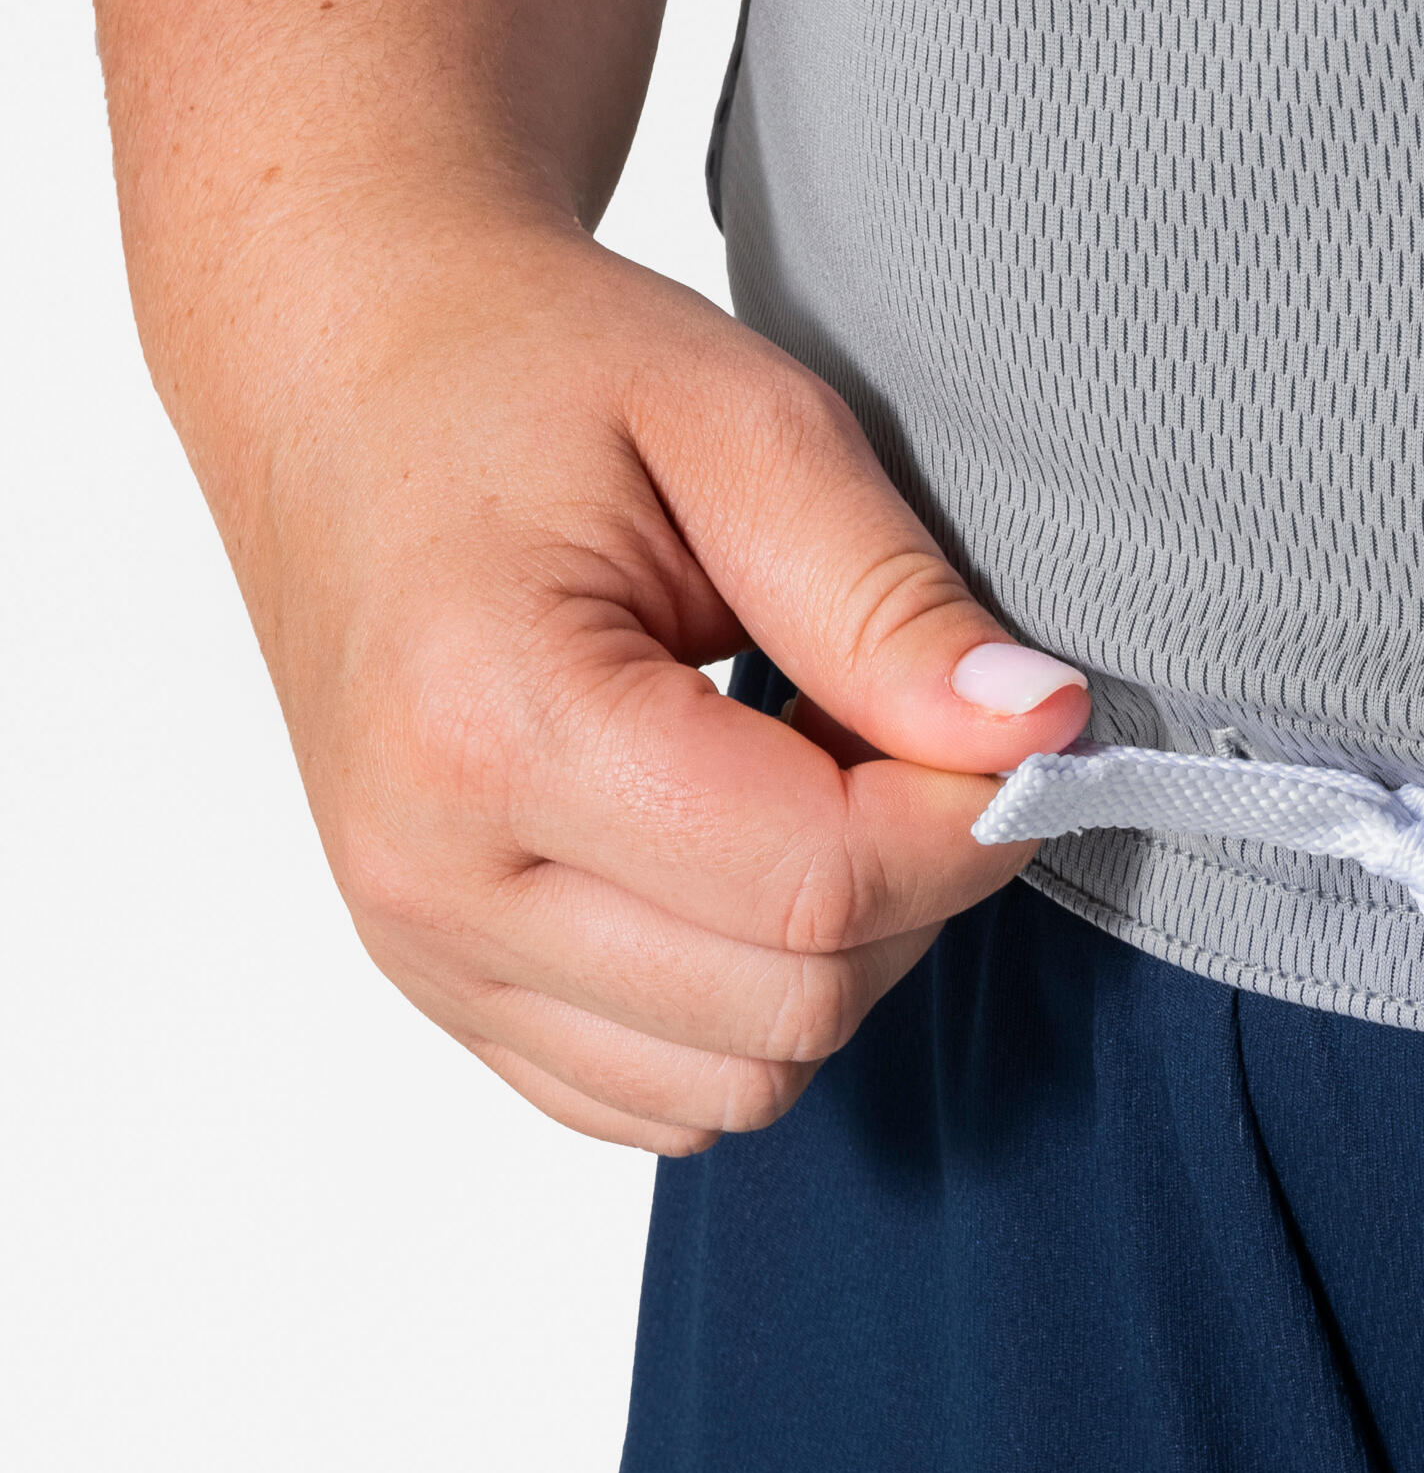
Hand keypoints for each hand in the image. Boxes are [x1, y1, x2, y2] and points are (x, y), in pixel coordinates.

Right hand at [222, 217, 1086, 1152]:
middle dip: (908, 890)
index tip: (1009, 735)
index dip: (968, 826)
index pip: (822, 885)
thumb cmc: (521, 372)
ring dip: (834, 960)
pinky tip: (735, 867)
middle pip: (792, 1004)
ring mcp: (422, 949)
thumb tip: (1037, 735)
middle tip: (896, 741)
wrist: (336, 372)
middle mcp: (433, 873)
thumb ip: (889, 603)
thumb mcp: (742, 425)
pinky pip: (662, 1100)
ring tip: (803, 790)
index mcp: (495, 720)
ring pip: (741, 1081)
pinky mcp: (441, 987)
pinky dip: (745, 1015)